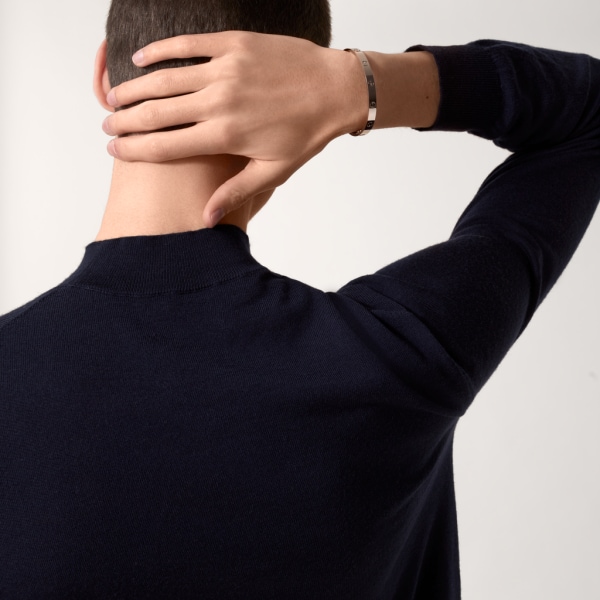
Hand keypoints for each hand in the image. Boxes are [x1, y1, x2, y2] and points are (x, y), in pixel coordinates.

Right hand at [102, 31, 366, 225]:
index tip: (113, 150)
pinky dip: (160, 50)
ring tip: (114, 97)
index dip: (134, 149)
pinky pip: (187, 44)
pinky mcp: (233, 44)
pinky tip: (140, 58)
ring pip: (165, 78)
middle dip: (125, 120)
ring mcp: (225, 69)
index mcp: (226, 136)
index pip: (167, 145)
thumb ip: (236, 192)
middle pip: (157, 112)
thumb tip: (206, 220)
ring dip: (134, 88)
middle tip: (106, 124)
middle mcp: (219, 101)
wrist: (336, 90)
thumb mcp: (274, 171)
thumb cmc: (306, 134)